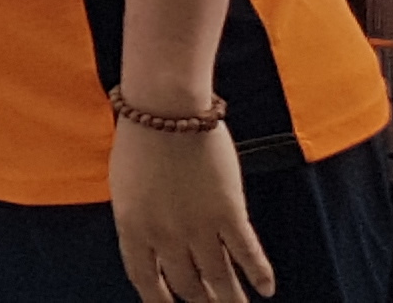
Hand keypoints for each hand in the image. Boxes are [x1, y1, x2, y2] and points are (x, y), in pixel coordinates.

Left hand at [110, 119, 274, 302]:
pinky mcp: (229, 212)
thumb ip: (137, 219)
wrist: (166, 108)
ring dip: (231, 298)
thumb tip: (150, 245)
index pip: (144, 279)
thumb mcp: (124, 187)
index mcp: (132, 228)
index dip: (159, 300)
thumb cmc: (140, 138)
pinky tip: (267, 289)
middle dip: (199, 300)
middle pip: (186, 283)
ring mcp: (198, 226)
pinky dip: (259, 274)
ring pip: (219, 278)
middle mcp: (165, 236)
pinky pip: (247, 252)